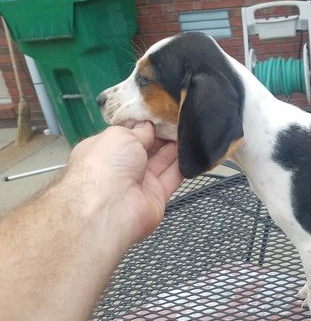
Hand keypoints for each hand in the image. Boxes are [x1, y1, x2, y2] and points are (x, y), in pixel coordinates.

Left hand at [63, 122, 183, 243]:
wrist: (111, 207)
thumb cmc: (108, 164)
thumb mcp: (120, 136)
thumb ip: (139, 130)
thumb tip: (148, 126)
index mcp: (106, 149)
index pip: (127, 135)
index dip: (144, 124)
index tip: (161, 113)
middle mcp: (122, 166)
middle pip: (147, 148)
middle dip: (162, 134)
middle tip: (181, 119)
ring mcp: (139, 183)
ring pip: (162, 162)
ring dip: (176, 147)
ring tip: (191, 130)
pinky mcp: (157, 196)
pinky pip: (172, 178)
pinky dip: (183, 166)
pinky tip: (194, 151)